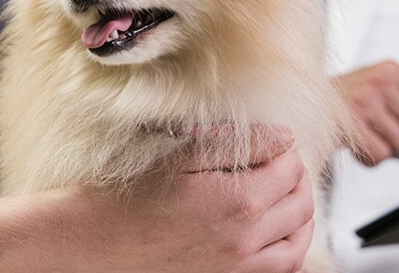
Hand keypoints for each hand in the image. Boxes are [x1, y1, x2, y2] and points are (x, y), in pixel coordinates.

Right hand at [72, 127, 314, 271]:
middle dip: (297, 175)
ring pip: (298, 238)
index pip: (288, 166)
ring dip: (301, 211)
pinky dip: (292, 245)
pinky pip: (282, 267)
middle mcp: (245, 238)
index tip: (271, 139)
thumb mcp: (180, 157)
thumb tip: (283, 138)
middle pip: (300, 201)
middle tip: (281, 159)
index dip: (284, 147)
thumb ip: (236, 145)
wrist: (97, 243)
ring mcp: (239, 265)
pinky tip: (281, 228)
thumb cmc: (130, 197)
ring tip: (288, 190)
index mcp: (236, 201)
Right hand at [334, 60, 398, 166]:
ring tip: (367, 142)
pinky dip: (370, 160)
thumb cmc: (342, 105)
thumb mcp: (381, 100)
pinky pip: (381, 155)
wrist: (297, 105)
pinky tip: (355, 149)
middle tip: (387, 145)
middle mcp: (379, 80)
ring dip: (387, 153)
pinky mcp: (350, 122)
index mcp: (390, 70)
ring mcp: (364, 99)